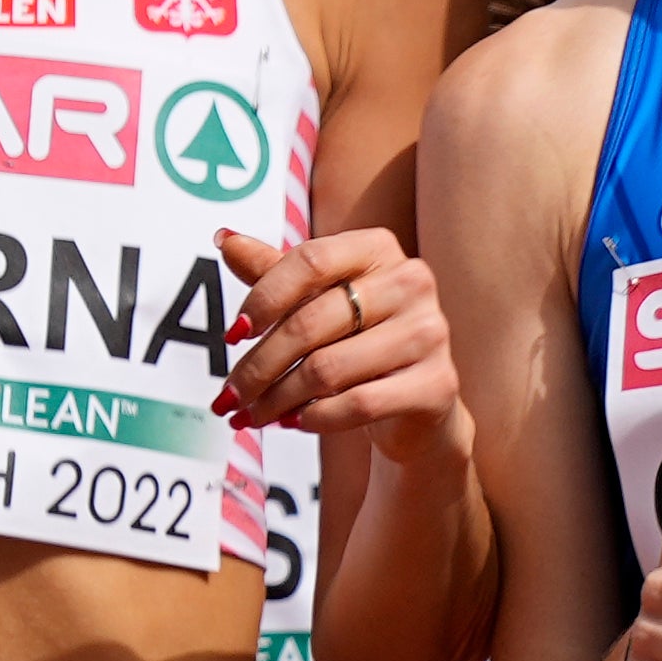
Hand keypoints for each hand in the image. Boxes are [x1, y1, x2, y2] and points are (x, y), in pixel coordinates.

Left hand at [216, 227, 459, 457]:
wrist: (418, 401)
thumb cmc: (361, 342)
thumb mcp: (318, 302)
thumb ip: (276, 272)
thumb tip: (225, 239)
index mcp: (379, 249)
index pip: (310, 260)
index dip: (263, 297)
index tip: (234, 334)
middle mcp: (411, 282)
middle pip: (311, 321)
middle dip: (258, 365)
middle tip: (229, 396)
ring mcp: (429, 332)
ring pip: (329, 368)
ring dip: (278, 399)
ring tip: (254, 415)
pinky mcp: (436, 383)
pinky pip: (358, 403)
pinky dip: (316, 418)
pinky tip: (294, 422)